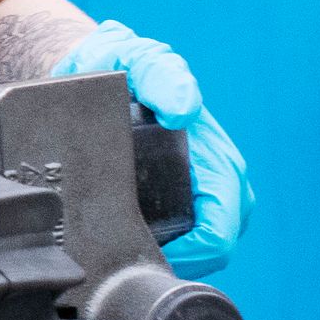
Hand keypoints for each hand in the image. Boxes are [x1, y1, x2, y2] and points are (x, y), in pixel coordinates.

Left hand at [56, 20, 250, 277]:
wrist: (97, 68)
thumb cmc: (123, 64)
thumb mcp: (138, 60)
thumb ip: (161, 76)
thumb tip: (183, 111)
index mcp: (217, 159)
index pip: (222, 227)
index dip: (193, 250)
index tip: (151, 247)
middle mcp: (217, 181)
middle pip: (216, 247)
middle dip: (183, 259)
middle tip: (134, 254)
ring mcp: (199, 193)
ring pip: (201, 249)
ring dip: (172, 257)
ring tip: (128, 248)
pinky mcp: (178, 200)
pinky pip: (182, 243)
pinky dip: (162, 249)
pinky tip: (129, 241)